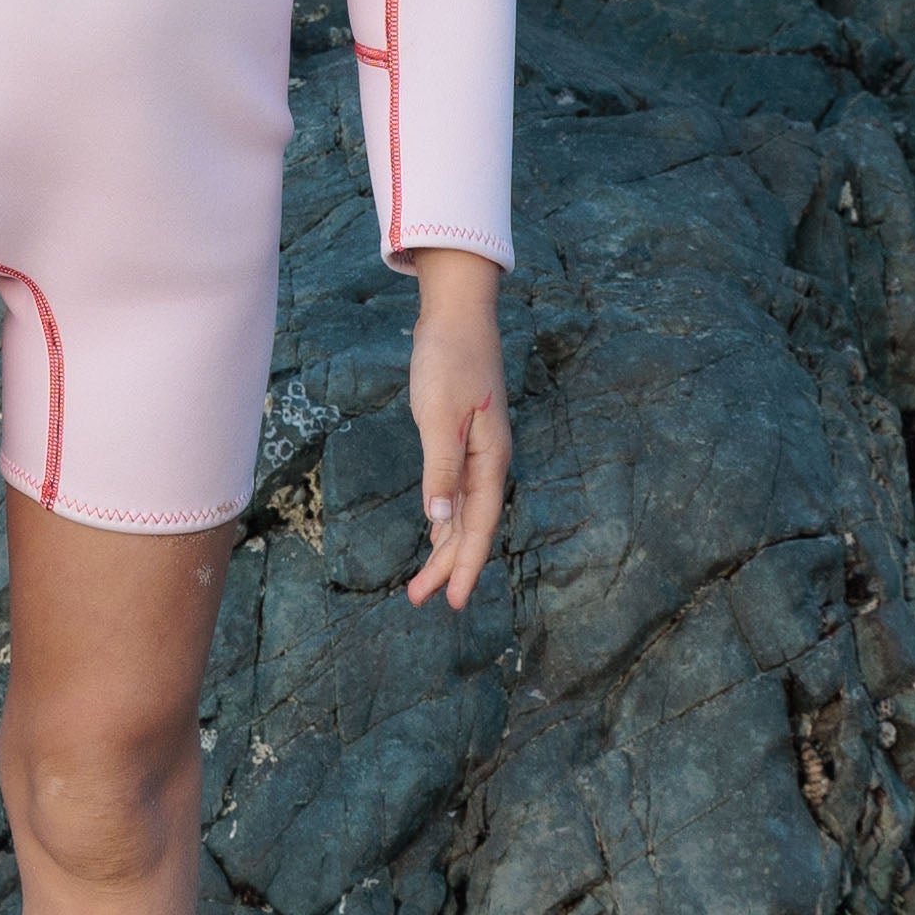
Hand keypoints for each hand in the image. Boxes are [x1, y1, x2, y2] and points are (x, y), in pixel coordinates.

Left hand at [402, 257, 510, 609]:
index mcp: (490, 459)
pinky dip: (447, 516)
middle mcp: (490, 460)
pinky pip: (460, 490)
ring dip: (446, 547)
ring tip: (424, 582)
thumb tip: (441, 520)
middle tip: (423, 601)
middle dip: (450, 566)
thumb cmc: (449, 359)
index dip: (465, 565)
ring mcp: (480, 449)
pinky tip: (437, 531)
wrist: (458, 312)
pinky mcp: (465, 437)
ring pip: (466, 511)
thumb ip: (441, 470)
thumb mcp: (439, 416)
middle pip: (473, 526)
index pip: (479, 526)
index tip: (453, 602)